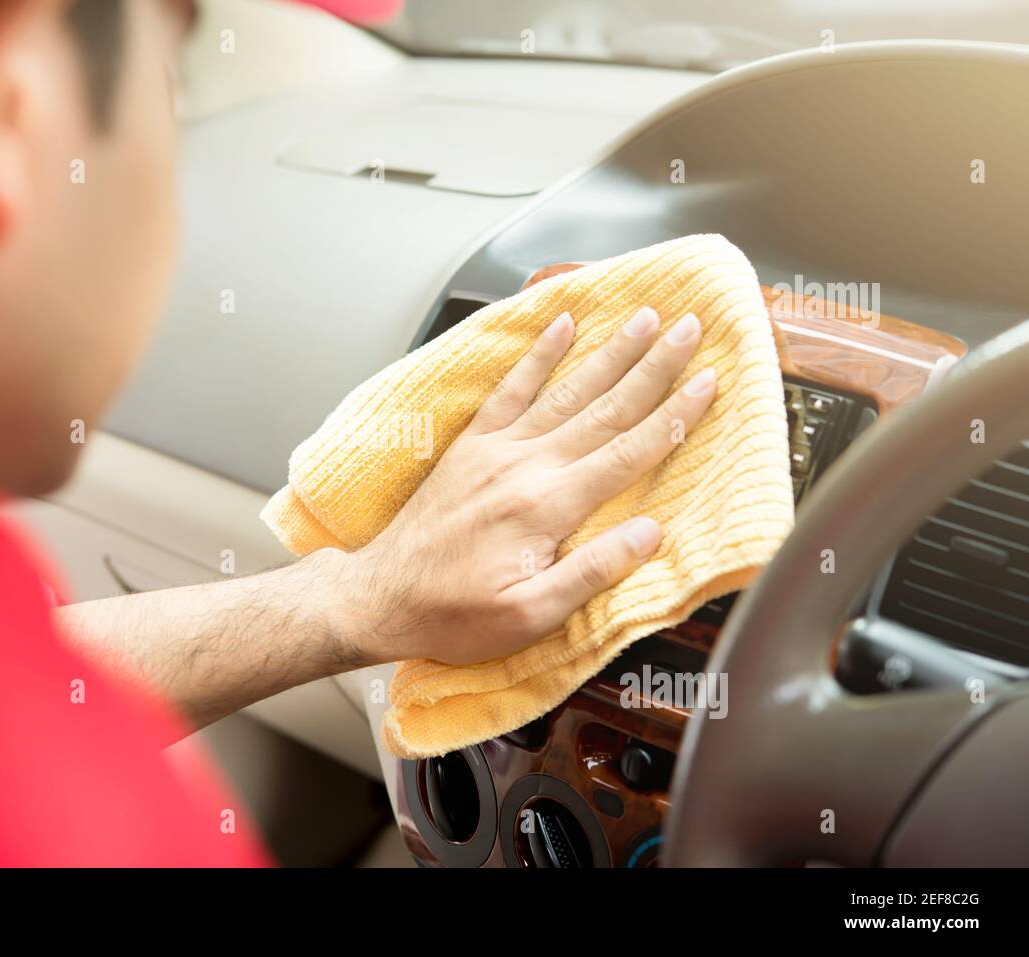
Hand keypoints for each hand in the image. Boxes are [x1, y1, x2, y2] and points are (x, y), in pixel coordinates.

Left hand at [343, 306, 716, 665]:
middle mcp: (525, 466)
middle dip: (655, 366)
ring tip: (646, 317)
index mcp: (547, 506)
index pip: (629, 452)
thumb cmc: (455, 615)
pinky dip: (538, 355)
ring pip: (567, 390)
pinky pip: (511, 389)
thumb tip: (651, 533)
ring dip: (610, 352)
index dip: (675, 415)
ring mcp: (496, 450)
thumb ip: (593, 571)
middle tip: (692, 327)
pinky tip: (562, 324)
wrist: (381, 597)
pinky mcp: (472, 446)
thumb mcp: (531, 615)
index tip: (710, 381)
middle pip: (606, 409)